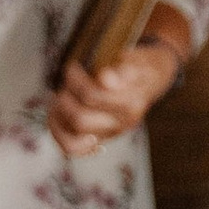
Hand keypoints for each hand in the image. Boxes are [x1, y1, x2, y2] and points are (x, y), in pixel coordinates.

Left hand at [49, 35, 181, 159]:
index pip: (92, 97)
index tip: (73, 67)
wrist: (150, 79)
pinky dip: (59, 134)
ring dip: (58, 117)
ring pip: (73, 141)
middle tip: (67, 82)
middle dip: (66, 98)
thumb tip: (106, 80)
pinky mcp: (100, 139)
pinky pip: (73, 148)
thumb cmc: (138, 66)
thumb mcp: (135, 60)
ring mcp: (110, 135)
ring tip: (59, 98)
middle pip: (80, 120)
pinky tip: (58, 116)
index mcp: (131, 104)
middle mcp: (121, 124)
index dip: (76, 80)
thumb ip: (121, 68)